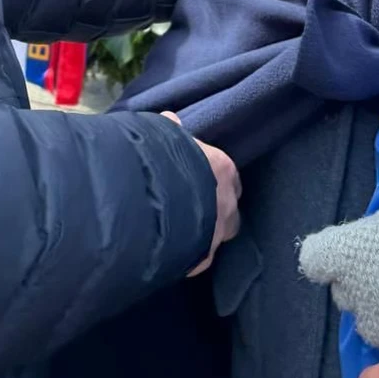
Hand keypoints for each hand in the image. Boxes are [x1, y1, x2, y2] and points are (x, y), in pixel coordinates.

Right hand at [161, 111, 240, 275]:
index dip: (216, 179)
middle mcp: (226, 202)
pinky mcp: (202, 258)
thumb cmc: (158, 161)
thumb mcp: (163, 137)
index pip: (230, 176)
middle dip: (217, 209)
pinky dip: (189, 254)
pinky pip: (200, 257)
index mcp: (221, 169)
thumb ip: (171, 132)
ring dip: (205, 232)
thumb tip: (171, 119)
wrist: (147, 202)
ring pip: (219, 235)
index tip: (202, 180)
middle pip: (231, 208)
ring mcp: (217, 232)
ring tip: (182, 230)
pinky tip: (173, 250)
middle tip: (193, 206)